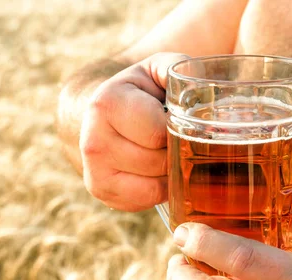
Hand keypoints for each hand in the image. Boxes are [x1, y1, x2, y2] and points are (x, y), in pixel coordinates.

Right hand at [79, 52, 188, 211]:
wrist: (104, 111)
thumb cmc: (141, 90)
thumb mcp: (157, 69)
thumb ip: (179, 70)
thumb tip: (197, 83)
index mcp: (107, 104)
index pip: (159, 134)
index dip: (179, 130)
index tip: (180, 121)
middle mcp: (93, 140)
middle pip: (159, 162)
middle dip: (176, 153)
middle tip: (177, 139)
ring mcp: (93, 170)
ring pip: (155, 185)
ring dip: (170, 173)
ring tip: (167, 152)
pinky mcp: (100, 190)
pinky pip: (147, 199)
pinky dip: (160, 188)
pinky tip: (157, 170)